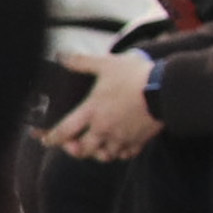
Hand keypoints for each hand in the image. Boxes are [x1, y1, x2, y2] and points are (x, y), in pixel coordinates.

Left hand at [46, 52, 160, 160]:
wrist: (167, 88)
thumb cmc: (136, 76)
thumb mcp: (106, 64)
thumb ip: (82, 62)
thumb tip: (62, 56)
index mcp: (92, 112)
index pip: (63, 132)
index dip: (51, 138)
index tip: (45, 138)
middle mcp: (104, 129)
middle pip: (82, 151)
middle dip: (74, 149)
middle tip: (72, 143)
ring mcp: (122, 137)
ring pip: (104, 156)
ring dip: (97, 152)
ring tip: (96, 144)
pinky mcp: (139, 141)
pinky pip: (125, 155)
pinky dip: (120, 152)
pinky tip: (118, 144)